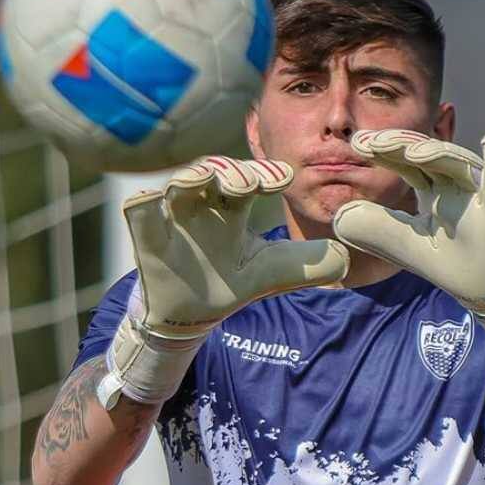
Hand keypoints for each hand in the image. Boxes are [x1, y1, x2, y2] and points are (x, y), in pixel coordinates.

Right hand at [105, 156, 348, 405]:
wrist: (189, 313)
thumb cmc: (230, 282)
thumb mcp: (272, 274)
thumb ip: (307, 264)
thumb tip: (345, 259)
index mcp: (234, 207)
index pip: (250, 178)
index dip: (265, 173)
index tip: (284, 178)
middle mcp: (205, 203)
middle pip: (216, 171)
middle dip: (232, 170)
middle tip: (248, 183)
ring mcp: (173, 215)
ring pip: (179, 181)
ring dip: (192, 177)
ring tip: (204, 180)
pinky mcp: (145, 232)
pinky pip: (139, 209)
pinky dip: (144, 203)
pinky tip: (151, 200)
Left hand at [332, 130, 484, 396]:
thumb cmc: (456, 265)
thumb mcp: (408, 248)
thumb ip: (379, 230)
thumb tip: (340, 217)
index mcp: (435, 189)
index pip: (407, 162)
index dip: (384, 151)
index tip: (357, 144)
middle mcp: (458, 185)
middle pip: (430, 154)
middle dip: (402, 144)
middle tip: (372, 141)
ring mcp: (483, 194)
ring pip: (459, 163)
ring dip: (437, 153)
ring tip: (412, 152)